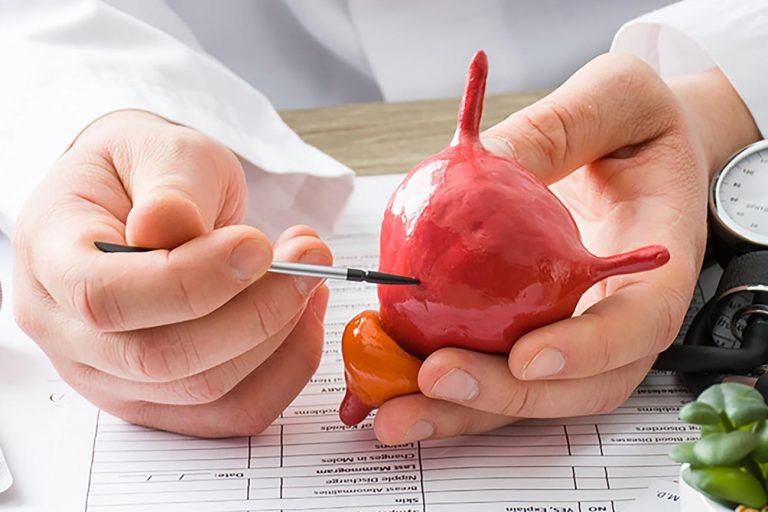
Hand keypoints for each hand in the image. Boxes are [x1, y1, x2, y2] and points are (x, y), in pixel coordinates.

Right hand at [12, 111, 331, 436]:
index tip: (259, 246)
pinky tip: (304, 315)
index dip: (192, 280)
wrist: (144, 197)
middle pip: (161, 358)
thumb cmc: (146, 170)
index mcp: (51, 258)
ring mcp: (112, 376)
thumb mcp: (158, 151)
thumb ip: (170, 189)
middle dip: (255, 312)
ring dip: (279, 336)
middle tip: (310, 259)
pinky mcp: (162, 398)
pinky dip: (284, 368)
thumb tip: (168, 225)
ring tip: (310, 273)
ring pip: (205, 391)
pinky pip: (232, 411)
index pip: (104, 297)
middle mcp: (67, 332)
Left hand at [374, 53, 760, 443]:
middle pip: (575, 386)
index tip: (528, 356)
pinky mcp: (532, 331)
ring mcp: (575, 333)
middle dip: (504, 396)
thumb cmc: (639, 125)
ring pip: (527, 392)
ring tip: (395, 413)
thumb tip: (484, 157)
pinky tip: (390, 377)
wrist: (636, 152)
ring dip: (462, 410)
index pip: (636, 326)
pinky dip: (444, 384)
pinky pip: (493, 364)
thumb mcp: (614, 101)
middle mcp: (618, 317)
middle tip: (433, 379)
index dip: (586, 352)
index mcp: (660, 268)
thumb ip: (557, 129)